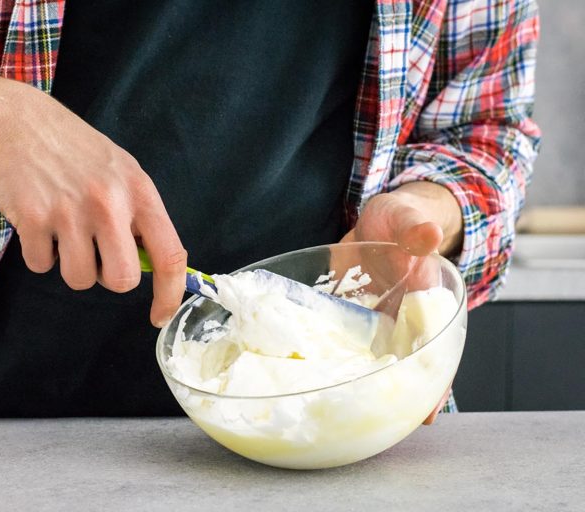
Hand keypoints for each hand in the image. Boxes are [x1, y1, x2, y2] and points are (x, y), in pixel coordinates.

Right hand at [0, 85, 186, 326]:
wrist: (25, 125)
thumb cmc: (82, 155)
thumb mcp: (125, 174)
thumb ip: (140, 219)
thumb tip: (152, 270)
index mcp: (140, 193)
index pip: (169, 255)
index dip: (170, 293)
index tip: (160, 315)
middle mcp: (109, 203)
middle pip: (122, 280)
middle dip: (108, 278)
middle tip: (96, 253)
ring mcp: (70, 211)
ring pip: (79, 279)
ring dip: (70, 265)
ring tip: (65, 231)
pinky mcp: (34, 219)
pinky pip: (41, 266)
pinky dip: (39, 253)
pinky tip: (41, 222)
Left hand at [340, 182, 462, 424]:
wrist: (378, 219)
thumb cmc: (403, 221)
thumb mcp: (411, 219)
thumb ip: (417, 228)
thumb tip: (426, 234)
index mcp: (423, 305)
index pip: (433, 351)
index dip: (434, 384)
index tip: (428, 414)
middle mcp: (397, 321)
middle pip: (399, 367)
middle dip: (393, 397)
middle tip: (379, 428)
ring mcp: (369, 321)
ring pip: (365, 360)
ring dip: (355, 383)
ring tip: (338, 415)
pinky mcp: (342, 314)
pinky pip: (334, 338)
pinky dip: (323, 354)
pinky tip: (305, 373)